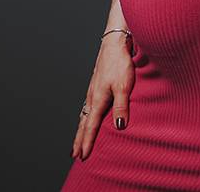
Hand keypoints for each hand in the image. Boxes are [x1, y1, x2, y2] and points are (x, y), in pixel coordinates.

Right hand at [71, 32, 134, 160]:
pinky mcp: (97, 84)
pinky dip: (85, 117)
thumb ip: (122, 107)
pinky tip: (87, 115)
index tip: (83, 156)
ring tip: (78, 140)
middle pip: (83, 123)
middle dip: (79, 139)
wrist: (115, 43)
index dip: (87, 142)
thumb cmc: (120, 63)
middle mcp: (92, 96)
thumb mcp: (124, 87)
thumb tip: (118, 128)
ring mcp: (93, 90)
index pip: (91, 126)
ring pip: (84, 114)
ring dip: (81, 129)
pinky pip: (88, 106)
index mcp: (98, 99)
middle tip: (74, 155)